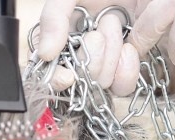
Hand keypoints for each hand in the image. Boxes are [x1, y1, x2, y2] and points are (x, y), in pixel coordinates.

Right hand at [38, 0, 173, 95]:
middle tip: (99, 31)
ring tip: (115, 27)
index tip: (66, 77)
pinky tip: (129, 48)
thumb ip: (53, 17)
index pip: (48, 74)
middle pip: (77, 82)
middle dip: (91, 56)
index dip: (56, 80)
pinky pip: (121, 86)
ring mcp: (103, 66)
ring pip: (99, 85)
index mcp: (59, 41)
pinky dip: (127, 68)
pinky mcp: (125, 70)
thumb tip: (46, 54)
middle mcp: (78, 57)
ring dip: (109, 57)